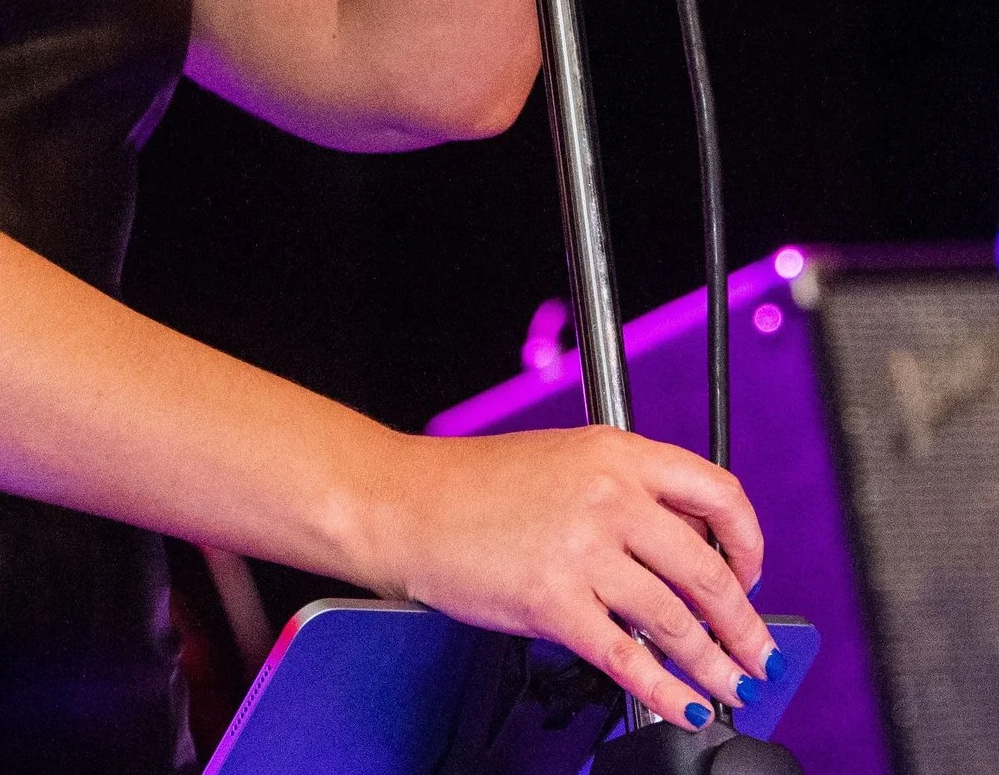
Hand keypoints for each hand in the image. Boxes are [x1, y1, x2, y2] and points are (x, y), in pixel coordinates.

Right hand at [369, 424, 777, 729]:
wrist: (400, 502)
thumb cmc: (469, 484)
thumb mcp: (561, 462)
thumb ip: (624, 493)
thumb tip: (685, 554)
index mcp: (612, 452)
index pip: (717, 491)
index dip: (748, 540)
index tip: (750, 572)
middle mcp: (605, 495)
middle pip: (707, 570)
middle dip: (744, 624)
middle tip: (757, 651)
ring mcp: (580, 549)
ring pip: (676, 621)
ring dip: (715, 666)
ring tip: (732, 687)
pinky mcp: (552, 601)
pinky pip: (629, 658)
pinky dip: (667, 692)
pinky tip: (683, 705)